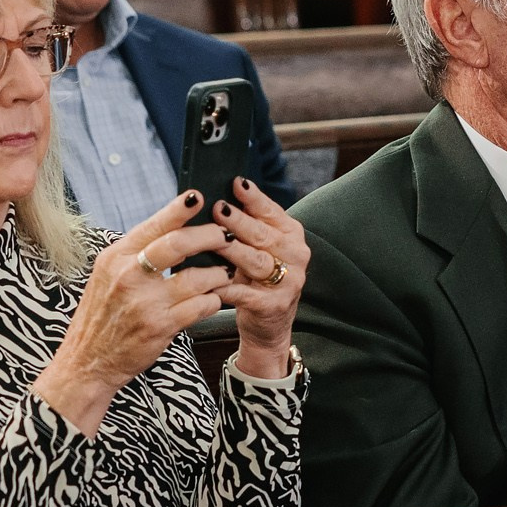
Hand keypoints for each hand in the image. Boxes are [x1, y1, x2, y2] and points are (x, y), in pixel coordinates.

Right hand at [32, 191, 228, 435]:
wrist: (87, 361)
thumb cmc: (101, 316)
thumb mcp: (107, 276)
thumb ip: (136, 254)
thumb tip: (173, 228)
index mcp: (115, 257)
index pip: (154, 225)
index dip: (180, 209)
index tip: (199, 196)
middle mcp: (129, 275)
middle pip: (179, 243)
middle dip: (210, 236)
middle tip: (225, 236)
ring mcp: (145, 302)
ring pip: (198, 276)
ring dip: (218, 272)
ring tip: (224, 272)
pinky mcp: (161, 326)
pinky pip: (201, 306)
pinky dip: (213, 300)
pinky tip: (213, 298)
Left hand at [209, 176, 306, 379]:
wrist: (270, 324)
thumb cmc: (258, 277)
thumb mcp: (260, 247)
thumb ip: (248, 224)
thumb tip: (221, 195)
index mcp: (291, 234)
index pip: (272, 211)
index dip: (254, 197)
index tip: (236, 182)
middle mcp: (295, 255)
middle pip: (263, 235)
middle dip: (240, 221)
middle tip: (219, 208)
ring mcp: (288, 282)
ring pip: (257, 261)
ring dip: (234, 250)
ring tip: (213, 240)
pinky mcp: (274, 305)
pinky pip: (246, 294)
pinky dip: (227, 288)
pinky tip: (211, 282)